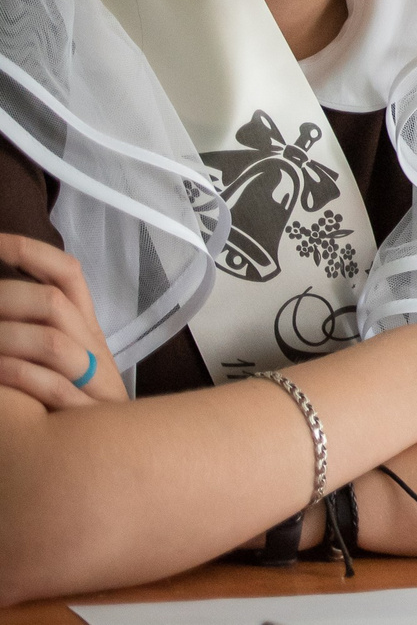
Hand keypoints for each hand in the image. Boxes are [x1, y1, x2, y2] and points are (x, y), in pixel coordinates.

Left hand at [0, 233, 125, 407]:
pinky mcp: (86, 413)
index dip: (30, 253)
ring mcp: (92, 378)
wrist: (114, 454)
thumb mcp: (63, 358)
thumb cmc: (76, 403)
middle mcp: (91, 345)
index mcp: (84, 326)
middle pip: (53, 303)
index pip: (67, 274)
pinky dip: (15, 376)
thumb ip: (36, 327)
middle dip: (5, 298)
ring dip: (5, 339)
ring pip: (52, 342)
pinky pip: (50, 387)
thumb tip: (7, 297)